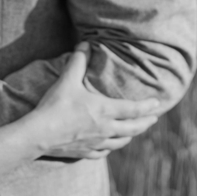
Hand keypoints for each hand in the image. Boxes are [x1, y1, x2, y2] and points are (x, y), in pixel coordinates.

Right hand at [29, 44, 160, 158]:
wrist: (38, 135)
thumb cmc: (55, 106)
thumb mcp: (67, 80)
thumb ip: (78, 61)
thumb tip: (85, 43)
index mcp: (105, 110)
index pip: (134, 109)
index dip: (148, 107)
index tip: (157, 104)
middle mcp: (105, 129)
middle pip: (133, 128)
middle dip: (145, 123)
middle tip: (153, 118)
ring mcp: (96, 143)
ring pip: (121, 142)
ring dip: (131, 135)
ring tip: (135, 131)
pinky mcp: (85, 152)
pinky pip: (104, 152)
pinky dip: (111, 147)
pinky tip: (111, 145)